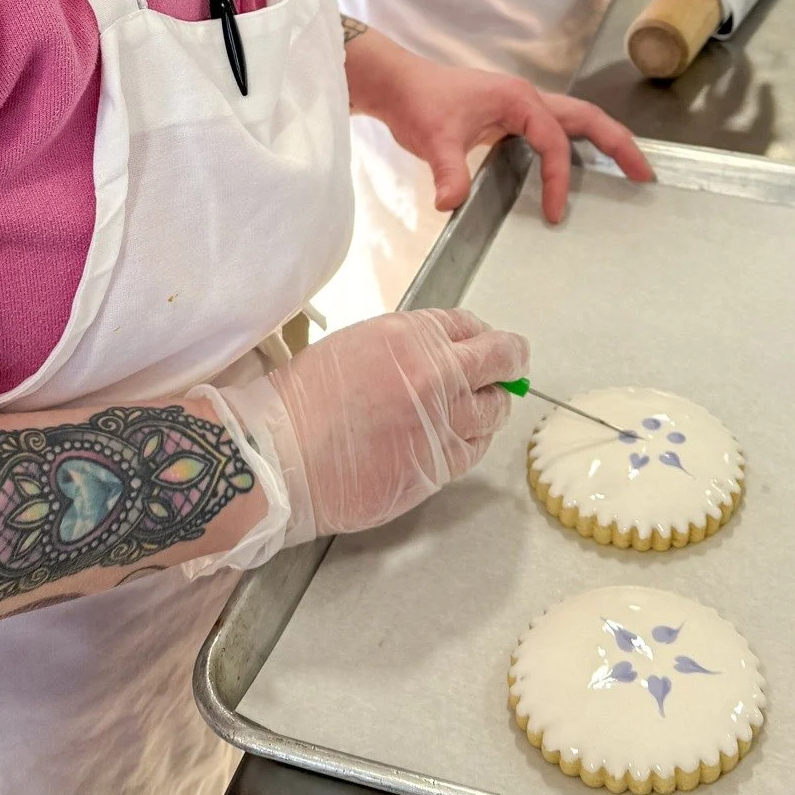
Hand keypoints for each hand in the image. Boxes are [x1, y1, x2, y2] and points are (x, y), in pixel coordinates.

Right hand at [220, 308, 528, 541]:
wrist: (281, 456)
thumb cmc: (305, 400)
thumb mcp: (359, 344)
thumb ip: (409, 346)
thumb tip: (444, 354)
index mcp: (413, 336)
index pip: (471, 327)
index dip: (484, 336)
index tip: (489, 344)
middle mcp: (436, 376)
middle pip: (500, 363)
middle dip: (511, 364)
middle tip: (513, 369)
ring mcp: (442, 424)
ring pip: (493, 411)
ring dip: (492, 406)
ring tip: (484, 406)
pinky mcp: (438, 467)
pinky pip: (472, 450)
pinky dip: (472, 440)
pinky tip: (459, 438)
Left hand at [347, 32, 653, 222]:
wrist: (398, 85)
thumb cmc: (419, 103)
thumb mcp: (433, 138)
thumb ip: (447, 171)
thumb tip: (450, 204)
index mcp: (518, 99)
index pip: (554, 141)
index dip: (559, 178)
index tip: (557, 213)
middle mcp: (527, 98)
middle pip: (587, 118)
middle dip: (618, 144)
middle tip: (644, 174)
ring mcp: (521, 107)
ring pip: (576, 120)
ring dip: (604, 141)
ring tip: (630, 168)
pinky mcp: (512, 118)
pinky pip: (557, 131)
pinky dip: (578, 146)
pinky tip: (583, 169)